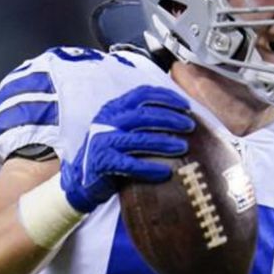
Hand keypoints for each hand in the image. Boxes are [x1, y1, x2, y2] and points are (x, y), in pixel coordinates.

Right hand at [60, 85, 194, 212]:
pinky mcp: (103, 162)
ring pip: (139, 138)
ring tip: (183, 147)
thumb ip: (141, 119)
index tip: (186, 105)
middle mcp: (107, 121)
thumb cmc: (112, 152)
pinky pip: (130, 164)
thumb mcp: (122, 129)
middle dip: (170, 118)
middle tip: (190, 126)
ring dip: (164, 142)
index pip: (141, 94)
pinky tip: (165, 172)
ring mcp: (103, 141)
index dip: (165, 97)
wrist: (84, 179)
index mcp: (114, 109)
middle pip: (143, 114)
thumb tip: (180, 114)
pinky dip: (149, 168)